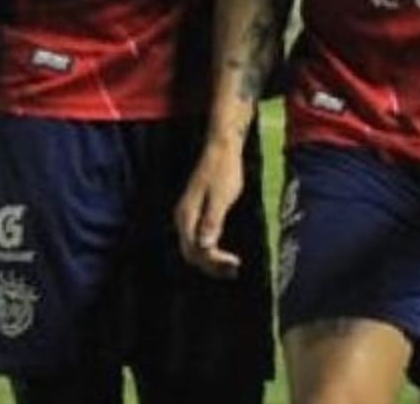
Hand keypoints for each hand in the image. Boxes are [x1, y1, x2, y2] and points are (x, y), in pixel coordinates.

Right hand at [174, 140, 245, 278]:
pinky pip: (199, 239)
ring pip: (194, 247)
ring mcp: (189, 215)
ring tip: (233, 268)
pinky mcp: (197, 212)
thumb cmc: (224, 170)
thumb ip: (212, 221)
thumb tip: (204, 246)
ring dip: (212, 260)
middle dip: (211, 266)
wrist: (222, 148)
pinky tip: (226, 253)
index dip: (214, 262)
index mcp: (187, 216)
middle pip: (192, 253)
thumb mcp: (222, 197)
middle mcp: (184, 218)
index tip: (235, 263)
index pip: (195, 250)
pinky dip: (212, 250)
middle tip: (235, 271)